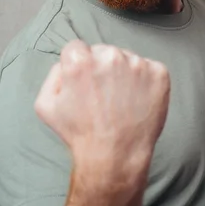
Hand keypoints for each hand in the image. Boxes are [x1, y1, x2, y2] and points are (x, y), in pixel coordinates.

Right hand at [34, 40, 169, 173]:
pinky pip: (149, 67)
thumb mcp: (45, 105)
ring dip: (123, 73)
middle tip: (102, 95)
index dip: (78, 66)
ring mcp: (137, 64)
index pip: (76, 47)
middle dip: (101, 67)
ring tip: (120, 100)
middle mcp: (110, 56)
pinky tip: (136, 100)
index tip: (84, 83)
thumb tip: (67, 62)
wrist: (115, 157)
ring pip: (126, 58)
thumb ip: (53, 74)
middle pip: (102, 51)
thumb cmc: (79, 133)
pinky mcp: (159, 73)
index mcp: (80, 60)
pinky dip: (144, 81)